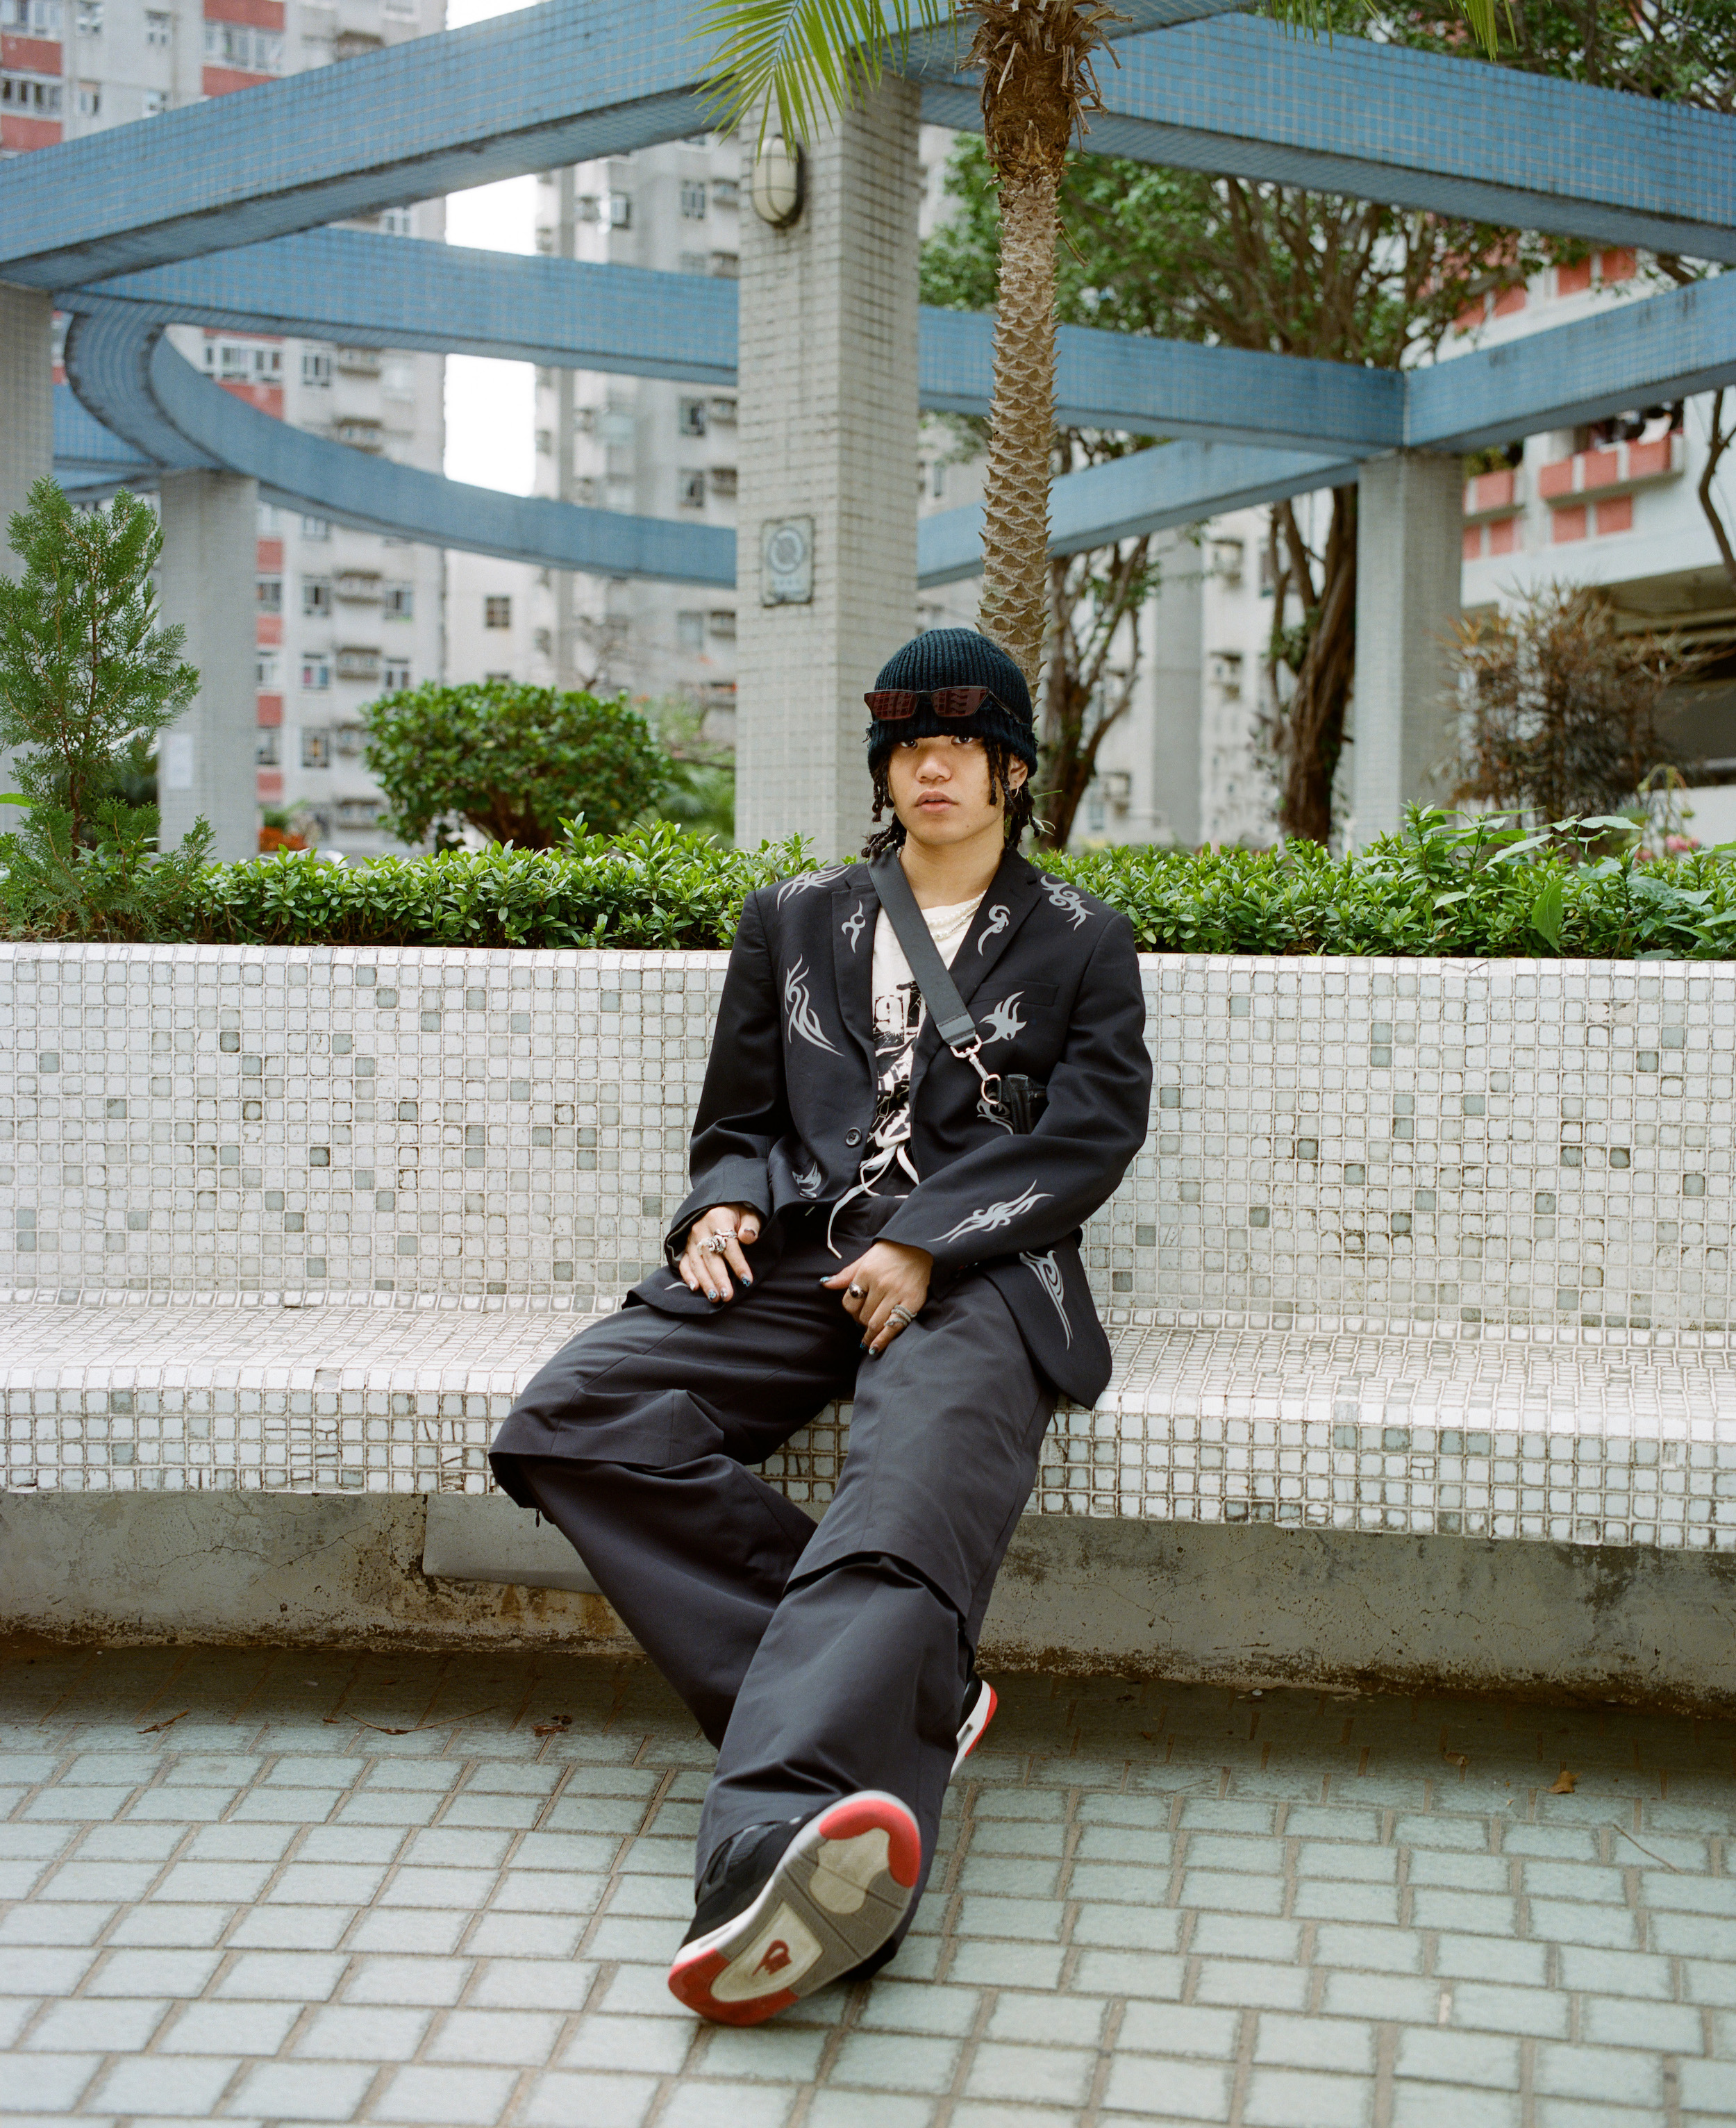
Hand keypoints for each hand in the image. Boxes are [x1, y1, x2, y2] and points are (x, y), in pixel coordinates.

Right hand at [677, 1203, 761, 1302]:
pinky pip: (684, 1262)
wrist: (718, 1205)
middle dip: (719, 1278)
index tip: (747, 1279)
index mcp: (718, 1217)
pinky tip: (695, 1288)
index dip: (738, 1263)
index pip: (729, 1245)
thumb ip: (751, 1225)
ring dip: (706, 1282)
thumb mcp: (749, 1213)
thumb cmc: (737, 1212)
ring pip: (697, 1263)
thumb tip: (748, 1237)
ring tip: (715, 1297)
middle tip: (727, 1296)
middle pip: (711, 1257)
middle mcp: (701, 1229)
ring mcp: (691, 1238)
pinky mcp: (686, 1246)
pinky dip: (688, 1276)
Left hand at [823, 1239, 932, 1355]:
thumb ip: (847, 1273)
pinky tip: (876, 1347)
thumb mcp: (866, 1258)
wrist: (921, 1246)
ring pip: (875, 1323)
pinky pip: (894, 1326)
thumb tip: (825, 1283)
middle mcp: (880, 1284)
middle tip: (864, 1323)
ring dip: (869, 1335)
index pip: (849, 1301)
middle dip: (860, 1322)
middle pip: (862, 1315)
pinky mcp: (912, 1302)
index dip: (851, 1310)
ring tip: (868, 1341)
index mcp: (867, 1272)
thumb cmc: (891, 1253)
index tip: (856, 1312)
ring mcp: (897, 1293)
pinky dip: (883, 1339)